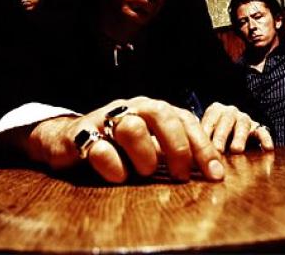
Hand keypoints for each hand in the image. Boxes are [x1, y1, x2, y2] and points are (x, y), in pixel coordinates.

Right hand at [27, 96, 224, 183]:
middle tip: (180, 176)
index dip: (203, 146)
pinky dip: (114, 168)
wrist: (69, 138)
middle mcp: (130, 108)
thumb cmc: (117, 145)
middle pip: (161, 113)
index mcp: (150, 109)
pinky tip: (116, 174)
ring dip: (144, 157)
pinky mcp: (82, 134)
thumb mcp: (149, 145)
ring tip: (141, 173)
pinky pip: (101, 150)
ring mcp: (105, 118)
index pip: (184, 119)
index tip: (215, 174)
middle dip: (177, 148)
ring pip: (132, 127)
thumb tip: (212, 169)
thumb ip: (174, 151)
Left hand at [200, 102, 273, 152]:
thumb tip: (189, 152)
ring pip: (243, 124)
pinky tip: (266, 148)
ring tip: (236, 150)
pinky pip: (263, 131)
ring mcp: (244, 118)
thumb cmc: (214, 133)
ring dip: (239, 137)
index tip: (202, 142)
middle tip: (217, 149)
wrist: (233, 128)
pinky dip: (265, 138)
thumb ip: (199, 137)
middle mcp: (230, 112)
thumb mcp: (206, 132)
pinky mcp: (258, 127)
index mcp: (215, 110)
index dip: (206, 130)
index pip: (210, 118)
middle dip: (221, 135)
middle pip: (226, 121)